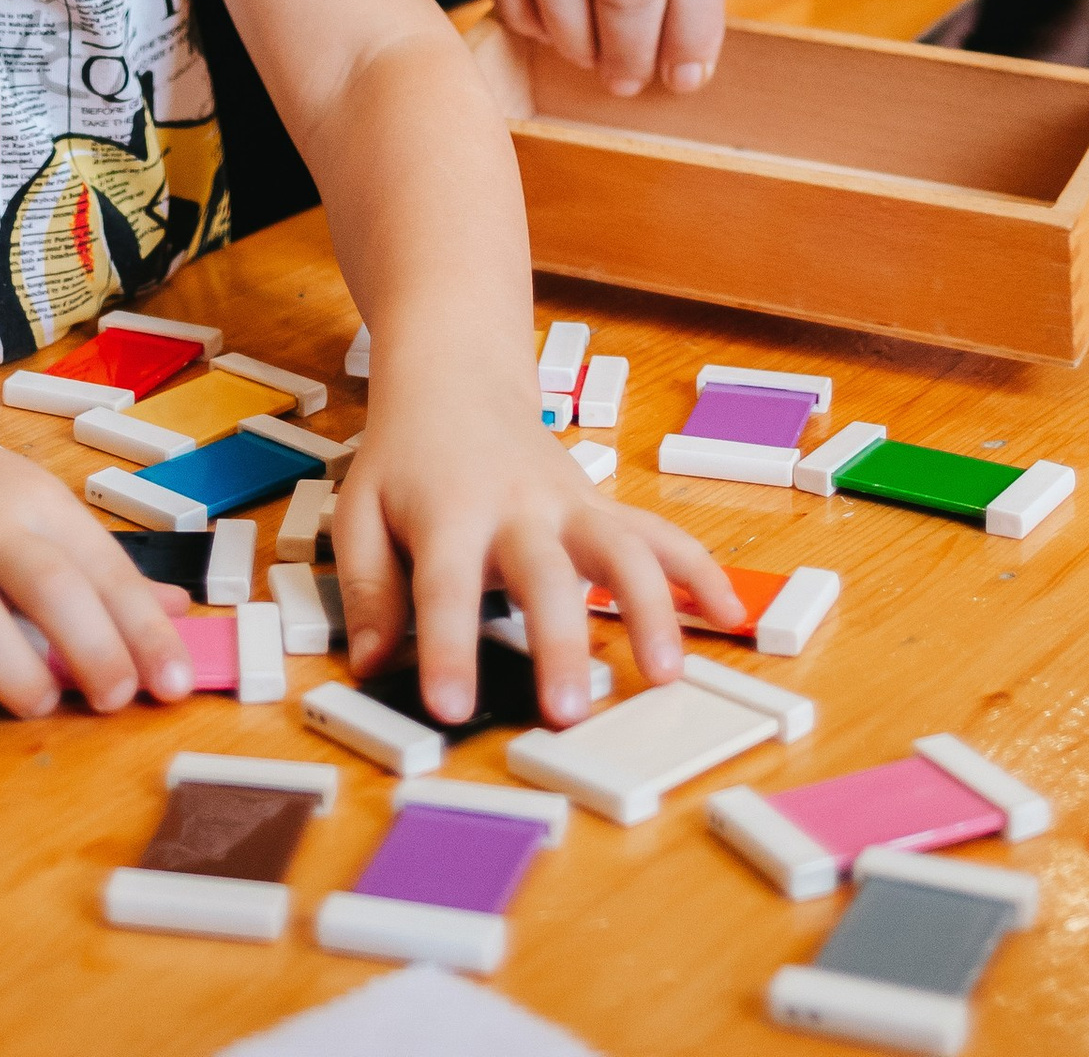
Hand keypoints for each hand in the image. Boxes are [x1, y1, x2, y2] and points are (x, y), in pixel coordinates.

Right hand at [0, 419, 197, 719]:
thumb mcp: (36, 506)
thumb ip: (100, 564)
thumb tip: (175, 612)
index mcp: (35, 502)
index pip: (104, 567)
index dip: (145, 629)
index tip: (177, 679)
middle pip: (49, 589)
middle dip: (94, 651)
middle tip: (119, 698)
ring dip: (20, 677)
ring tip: (45, 703)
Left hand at [332, 366, 744, 727]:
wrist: (456, 377)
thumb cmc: (405, 457)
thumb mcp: (359, 511)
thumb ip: (368, 588)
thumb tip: (373, 664)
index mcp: (448, 514)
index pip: (445, 588)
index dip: (449, 648)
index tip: (453, 709)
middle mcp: (518, 508)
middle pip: (545, 576)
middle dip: (560, 643)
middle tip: (570, 711)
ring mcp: (569, 504)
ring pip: (620, 550)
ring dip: (649, 608)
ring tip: (667, 673)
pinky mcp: (601, 506)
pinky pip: (659, 536)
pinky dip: (698, 570)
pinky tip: (730, 613)